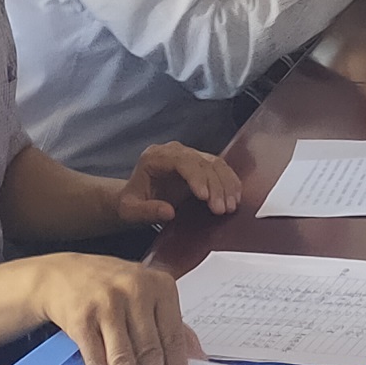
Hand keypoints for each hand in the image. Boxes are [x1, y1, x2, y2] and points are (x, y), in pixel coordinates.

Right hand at [27, 253, 203, 364]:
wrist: (63, 275)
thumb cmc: (113, 289)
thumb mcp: (148, 296)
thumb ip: (172, 324)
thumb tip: (198, 360)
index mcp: (160, 286)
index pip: (174, 337)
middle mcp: (135, 291)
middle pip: (150, 351)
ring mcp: (106, 304)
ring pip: (123, 359)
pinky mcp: (80, 318)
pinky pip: (95, 361)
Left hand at [117, 142, 240, 226]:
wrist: (135, 198)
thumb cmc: (131, 202)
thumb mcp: (130, 210)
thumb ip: (147, 211)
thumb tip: (169, 212)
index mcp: (155, 156)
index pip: (181, 161)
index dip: (196, 177)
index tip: (205, 197)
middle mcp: (174, 152)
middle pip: (202, 162)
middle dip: (215, 186)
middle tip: (221, 209)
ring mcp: (189, 156)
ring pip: (215, 163)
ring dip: (226, 185)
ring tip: (230, 207)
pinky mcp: (201, 164)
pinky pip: (220, 168)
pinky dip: (230, 182)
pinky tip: (235, 197)